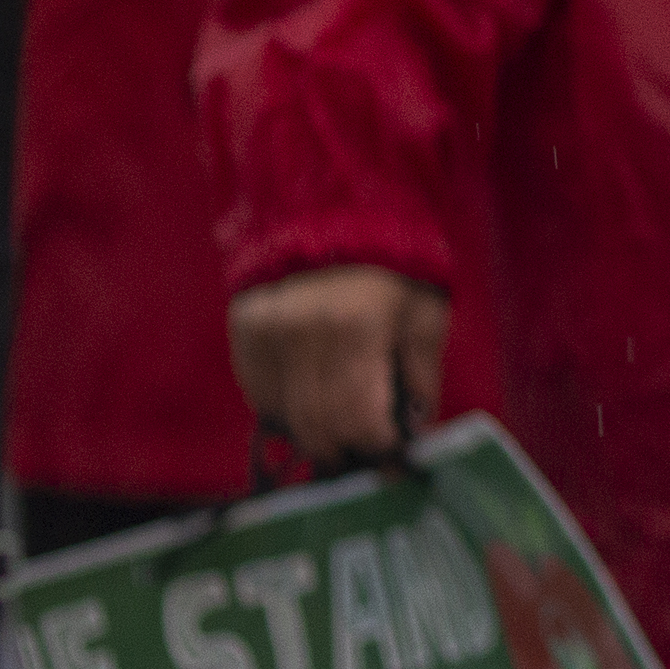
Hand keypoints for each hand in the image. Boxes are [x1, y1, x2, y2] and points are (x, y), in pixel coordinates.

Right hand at [228, 265, 447, 465]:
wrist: (335, 213)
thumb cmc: (394, 269)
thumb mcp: (425, 316)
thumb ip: (422, 377)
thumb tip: (416, 431)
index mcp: (356, 329)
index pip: (358, 420)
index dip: (377, 448)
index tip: (393, 455)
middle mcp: (302, 334)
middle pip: (316, 427)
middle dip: (344, 451)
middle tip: (365, 453)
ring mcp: (265, 333)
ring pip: (282, 417)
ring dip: (314, 434)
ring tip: (342, 429)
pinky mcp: (244, 330)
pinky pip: (260, 394)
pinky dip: (286, 409)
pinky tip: (312, 396)